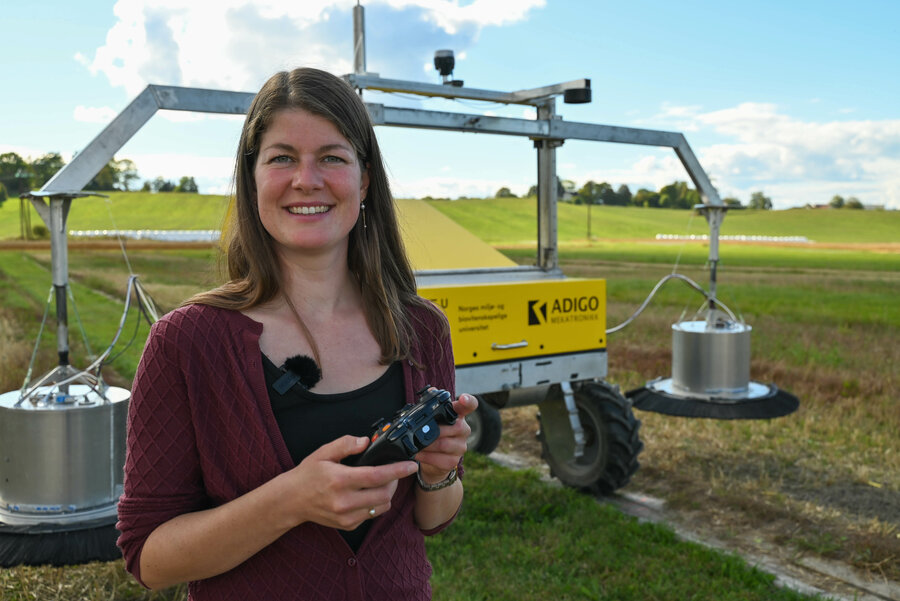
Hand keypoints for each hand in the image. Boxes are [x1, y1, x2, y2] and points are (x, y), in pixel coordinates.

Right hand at [289, 435, 417, 529]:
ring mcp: (346, 516)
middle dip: (394, 482)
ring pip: (381, 507)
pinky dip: (375, 504)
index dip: (398, 470)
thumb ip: (345, 444)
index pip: (377, 476)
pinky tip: (367, 494)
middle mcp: (344, 501)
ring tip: (381, 483)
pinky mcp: (347, 525)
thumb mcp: (323, 452)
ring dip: (387, 494)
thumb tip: (366, 441)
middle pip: (384, 494)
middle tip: (393, 472)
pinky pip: (371, 515)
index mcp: (340, 480)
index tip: (411, 465)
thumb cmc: (307, 475)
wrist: (291, 501)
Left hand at [415, 393, 477, 484]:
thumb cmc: (433, 432)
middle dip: (436, 430)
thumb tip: (431, 391)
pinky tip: (418, 454)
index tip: (464, 398)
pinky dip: (426, 456)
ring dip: (427, 445)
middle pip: (456, 427)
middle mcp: (463, 430)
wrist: (433, 458)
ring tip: (416, 444)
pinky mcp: (454, 461)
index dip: (468, 401)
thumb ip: (431, 404)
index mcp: (458, 415)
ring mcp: (461, 446)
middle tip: (421, 432)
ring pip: (445, 444)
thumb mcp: (432, 418)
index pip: (470, 405)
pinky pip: (440, 459)